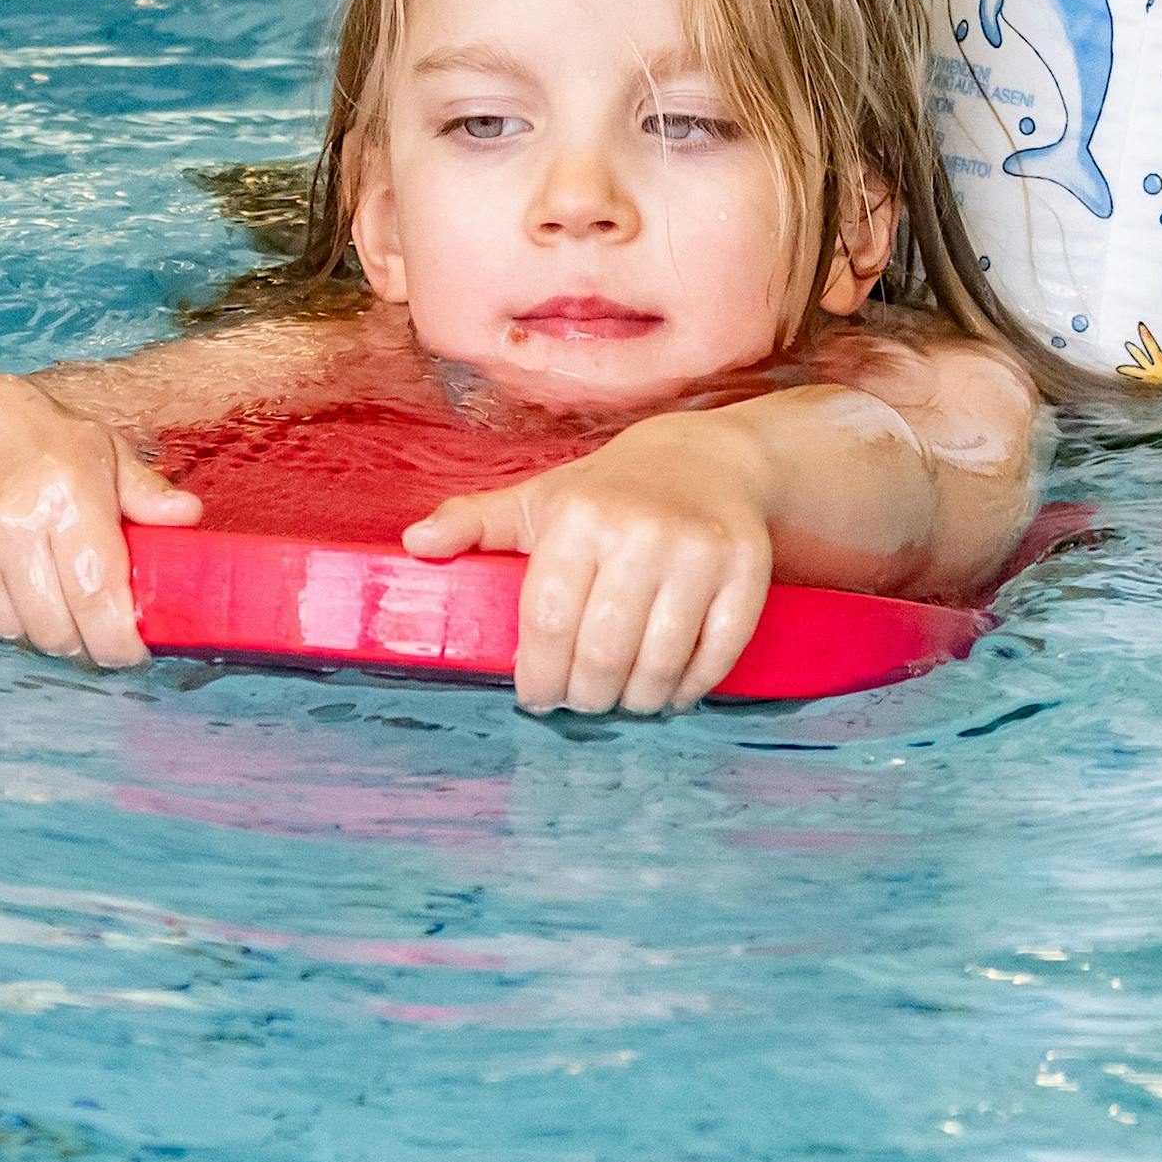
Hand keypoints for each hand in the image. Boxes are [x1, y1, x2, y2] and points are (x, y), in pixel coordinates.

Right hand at [0, 375, 201, 669]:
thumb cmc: (46, 444)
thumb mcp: (106, 453)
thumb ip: (146, 492)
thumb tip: (189, 515)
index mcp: (68, 495)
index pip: (97, 592)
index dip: (118, 639)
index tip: (134, 653)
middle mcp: (14, 523)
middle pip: (57, 628)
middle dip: (86, 643)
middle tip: (102, 632)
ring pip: (20, 633)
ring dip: (47, 630)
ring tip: (60, 597)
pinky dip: (8, 619)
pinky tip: (20, 585)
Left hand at [400, 413, 773, 715]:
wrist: (711, 459)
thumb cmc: (612, 491)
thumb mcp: (541, 499)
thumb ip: (476, 522)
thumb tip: (413, 544)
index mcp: (580, 517)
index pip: (548, 623)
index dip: (537, 676)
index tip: (536, 695)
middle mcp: (641, 532)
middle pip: (601, 654)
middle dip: (584, 696)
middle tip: (580, 702)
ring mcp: (699, 553)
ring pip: (659, 664)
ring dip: (636, 700)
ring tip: (622, 698)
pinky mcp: (747, 570)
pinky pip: (717, 655)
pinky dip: (691, 687)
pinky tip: (671, 690)